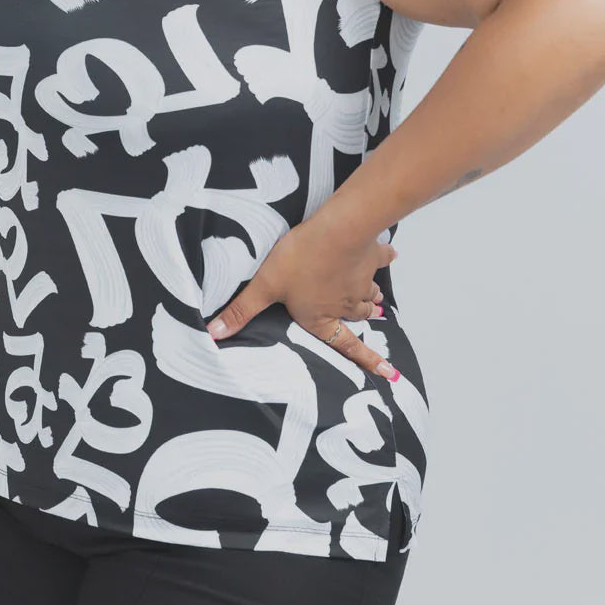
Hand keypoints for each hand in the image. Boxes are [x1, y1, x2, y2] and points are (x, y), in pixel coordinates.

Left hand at [205, 217, 399, 380]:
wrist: (336, 231)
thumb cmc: (300, 260)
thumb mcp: (264, 286)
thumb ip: (241, 311)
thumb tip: (214, 334)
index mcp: (322, 318)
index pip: (345, 346)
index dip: (367, 361)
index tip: (388, 373)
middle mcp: (346, 305)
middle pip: (359, 317)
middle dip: (365, 319)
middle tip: (373, 319)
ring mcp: (362, 281)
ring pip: (370, 294)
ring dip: (373, 297)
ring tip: (377, 300)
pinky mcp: (371, 258)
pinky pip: (382, 260)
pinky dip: (386, 259)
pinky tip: (389, 255)